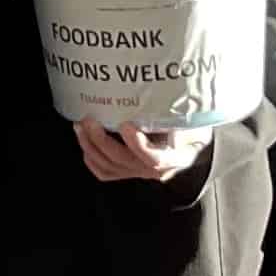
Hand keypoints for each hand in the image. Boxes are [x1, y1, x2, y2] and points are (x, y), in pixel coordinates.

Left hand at [74, 119, 211, 182]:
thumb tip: (164, 102)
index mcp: (176, 157)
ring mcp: (141, 172)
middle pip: (124, 161)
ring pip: (110, 167)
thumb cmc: (193, 124)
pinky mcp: (129, 172)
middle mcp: (157, 170)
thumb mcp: (194, 118)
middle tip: (89, 120)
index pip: (154, 158)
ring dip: (91, 146)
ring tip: (81, 126)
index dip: (137, 144)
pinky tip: (84, 143)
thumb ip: (181, 115)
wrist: (191, 138)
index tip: (125, 124)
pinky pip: (106, 173)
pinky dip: (91, 159)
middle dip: (102, 140)